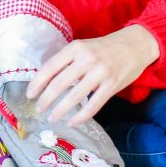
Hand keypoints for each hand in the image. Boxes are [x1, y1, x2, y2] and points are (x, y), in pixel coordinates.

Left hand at [25, 25, 159, 125]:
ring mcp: (100, 73)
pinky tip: (73, 121)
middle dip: (46, 99)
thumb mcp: (83, 47)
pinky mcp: (112, 85)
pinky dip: (81, 116)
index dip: (37, 83)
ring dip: (60, 110)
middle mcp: (86, 59)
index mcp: (76, 48)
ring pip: (74, 97)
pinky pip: (93, 105)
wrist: (136, 45)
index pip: (50, 67)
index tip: (30, 94)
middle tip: (39, 109)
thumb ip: (68, 61)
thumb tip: (46, 81)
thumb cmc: (105, 48)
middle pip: (59, 84)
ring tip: (52, 118)